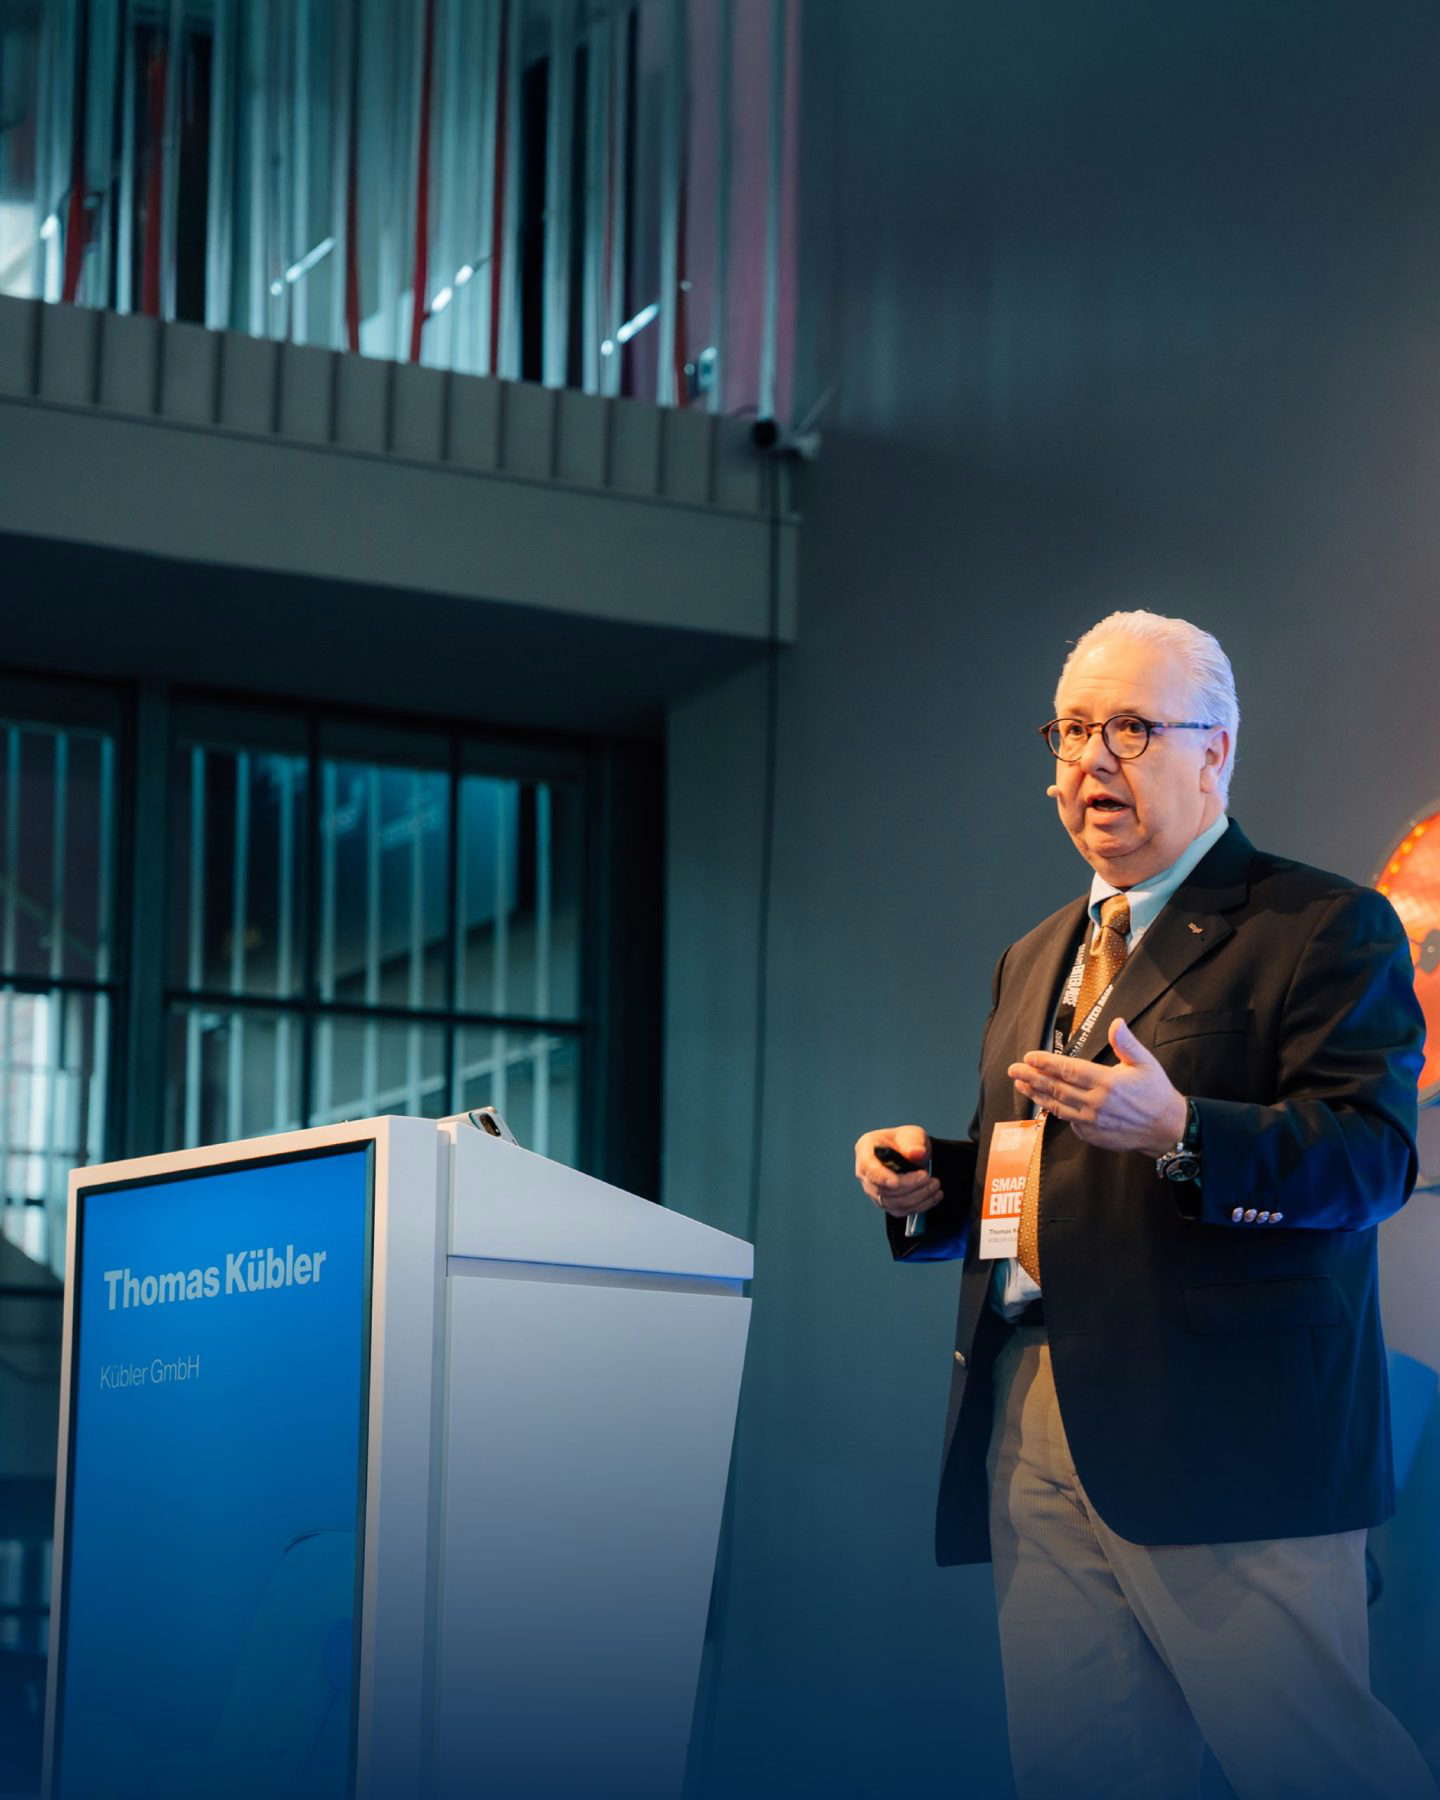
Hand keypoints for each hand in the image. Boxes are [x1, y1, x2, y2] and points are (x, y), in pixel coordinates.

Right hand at [854, 1125, 942, 1217]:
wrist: (911, 1154)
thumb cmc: (906, 1141)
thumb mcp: (912, 1134)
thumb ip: (914, 1142)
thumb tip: (917, 1153)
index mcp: (865, 1150)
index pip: (868, 1167)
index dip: (881, 1177)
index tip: (897, 1182)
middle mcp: (865, 1173)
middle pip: (882, 1189)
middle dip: (909, 1187)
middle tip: (930, 1178)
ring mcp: (873, 1190)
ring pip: (892, 1203)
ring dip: (917, 1198)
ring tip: (935, 1186)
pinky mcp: (885, 1203)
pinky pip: (899, 1211)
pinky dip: (919, 1206)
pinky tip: (933, 1197)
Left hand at [1008, 1018, 1188, 1156]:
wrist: (1168, 1129)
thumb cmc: (1156, 1092)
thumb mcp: (1145, 1063)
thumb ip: (1126, 1043)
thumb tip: (1116, 1023)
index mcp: (1107, 1082)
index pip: (1068, 1070)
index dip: (1046, 1063)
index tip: (1030, 1056)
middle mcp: (1096, 1103)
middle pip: (1056, 1088)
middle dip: (1032, 1077)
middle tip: (1013, 1069)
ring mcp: (1092, 1121)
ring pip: (1057, 1106)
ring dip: (1036, 1095)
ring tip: (1021, 1084)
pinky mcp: (1093, 1135)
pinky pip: (1069, 1121)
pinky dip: (1055, 1111)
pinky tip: (1044, 1102)